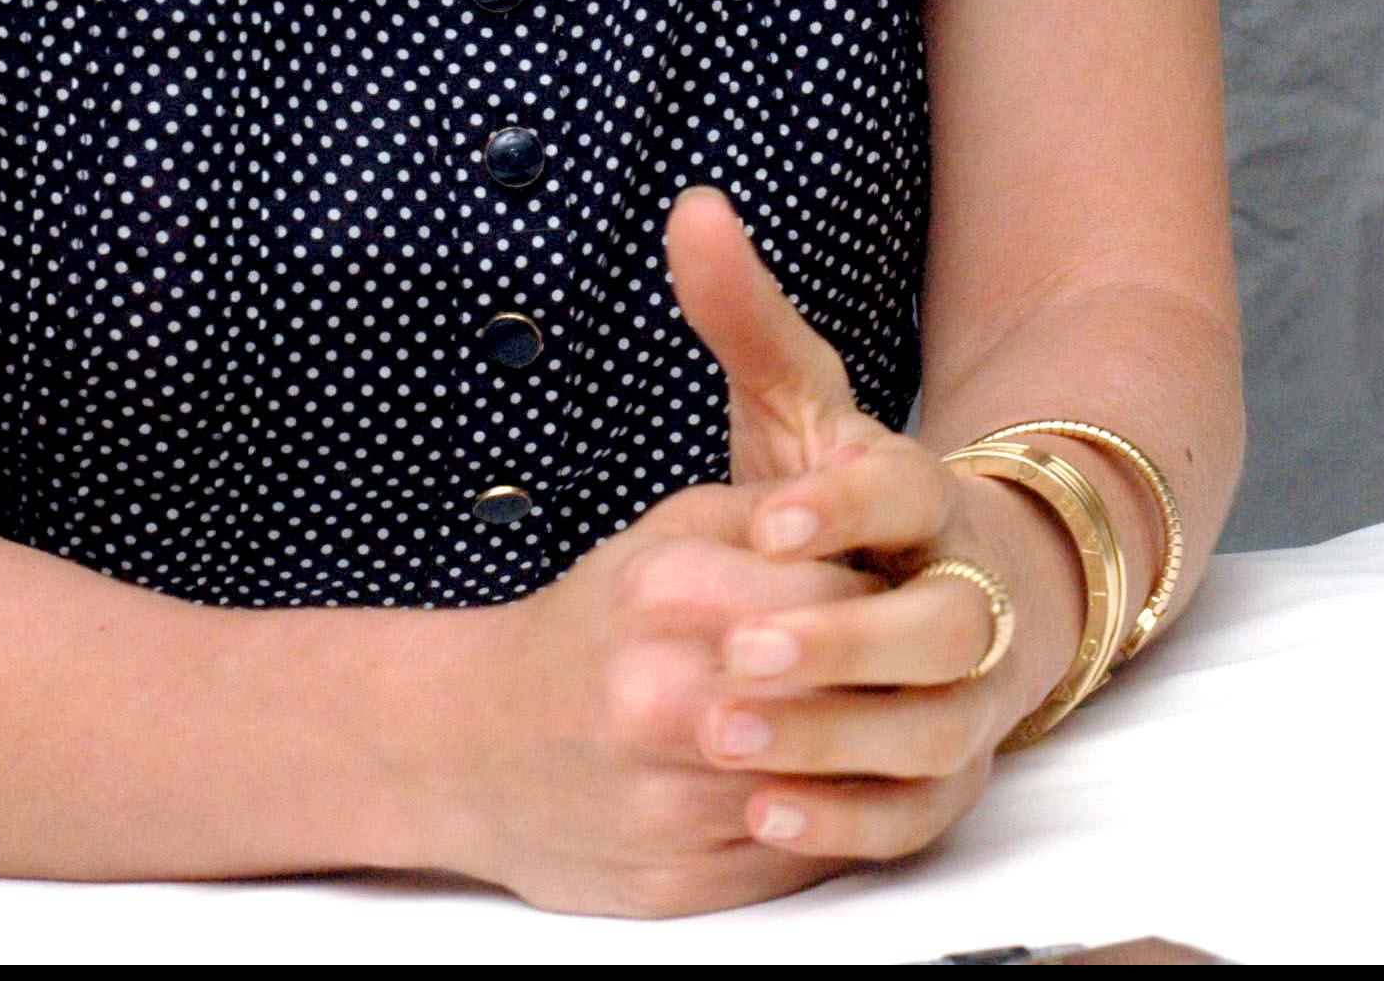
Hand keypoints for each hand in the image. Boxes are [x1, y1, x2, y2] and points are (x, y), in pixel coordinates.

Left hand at [442, 187, 1079, 917]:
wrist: (964, 589)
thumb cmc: (852, 493)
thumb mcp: (799, 403)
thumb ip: (746, 316)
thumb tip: (692, 206)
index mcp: (924, 495)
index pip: (901, 490)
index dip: (840, 505)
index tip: (767, 517)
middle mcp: (965, 593)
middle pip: (935, 625)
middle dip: (836, 640)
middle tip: (733, 650)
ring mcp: (971, 692)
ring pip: (930, 727)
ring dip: (831, 737)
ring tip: (722, 741)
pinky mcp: (953, 774)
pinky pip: (917, 813)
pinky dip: (847, 822)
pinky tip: (762, 821)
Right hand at [449, 473, 892, 917]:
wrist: (474, 745)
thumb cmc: (586, 633)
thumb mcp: (663, 537)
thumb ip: (766, 514)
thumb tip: (868, 500)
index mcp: (671, 595)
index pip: (838, 599)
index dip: (886, 599)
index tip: (902, 596)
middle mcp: (668, 698)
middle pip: (838, 695)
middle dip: (885, 682)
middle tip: (909, 668)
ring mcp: (673, 800)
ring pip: (828, 788)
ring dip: (868, 762)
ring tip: (881, 727)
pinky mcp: (681, 882)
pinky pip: (798, 860)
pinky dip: (830, 826)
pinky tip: (833, 791)